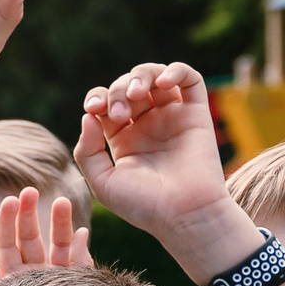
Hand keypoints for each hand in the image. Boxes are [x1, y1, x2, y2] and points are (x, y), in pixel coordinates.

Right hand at [0, 186, 92, 285]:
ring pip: (5, 247)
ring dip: (6, 222)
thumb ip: (80, 261)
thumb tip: (82, 232)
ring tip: (11, 201)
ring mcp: (11, 285)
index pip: (59, 244)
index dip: (60, 222)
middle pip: (29, 240)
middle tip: (30, 190)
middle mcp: (33, 278)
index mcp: (57, 276)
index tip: (62, 201)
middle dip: (29, 214)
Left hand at [75, 62, 261, 278]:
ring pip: (155, 77)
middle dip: (118, 91)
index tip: (94, 109)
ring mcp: (172, 118)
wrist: (184, 215)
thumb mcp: (102, 183)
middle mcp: (148, 125)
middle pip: (127, 87)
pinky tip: (163, 83)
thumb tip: (88, 116)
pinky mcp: (197, 114)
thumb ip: (87, 151)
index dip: (97, 98)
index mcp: (123, 139)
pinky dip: (176, 71)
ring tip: (138, 93)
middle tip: (121, 114)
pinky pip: (190, 79)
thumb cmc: (144, 205)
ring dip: (141, 76)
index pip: (105, 104)